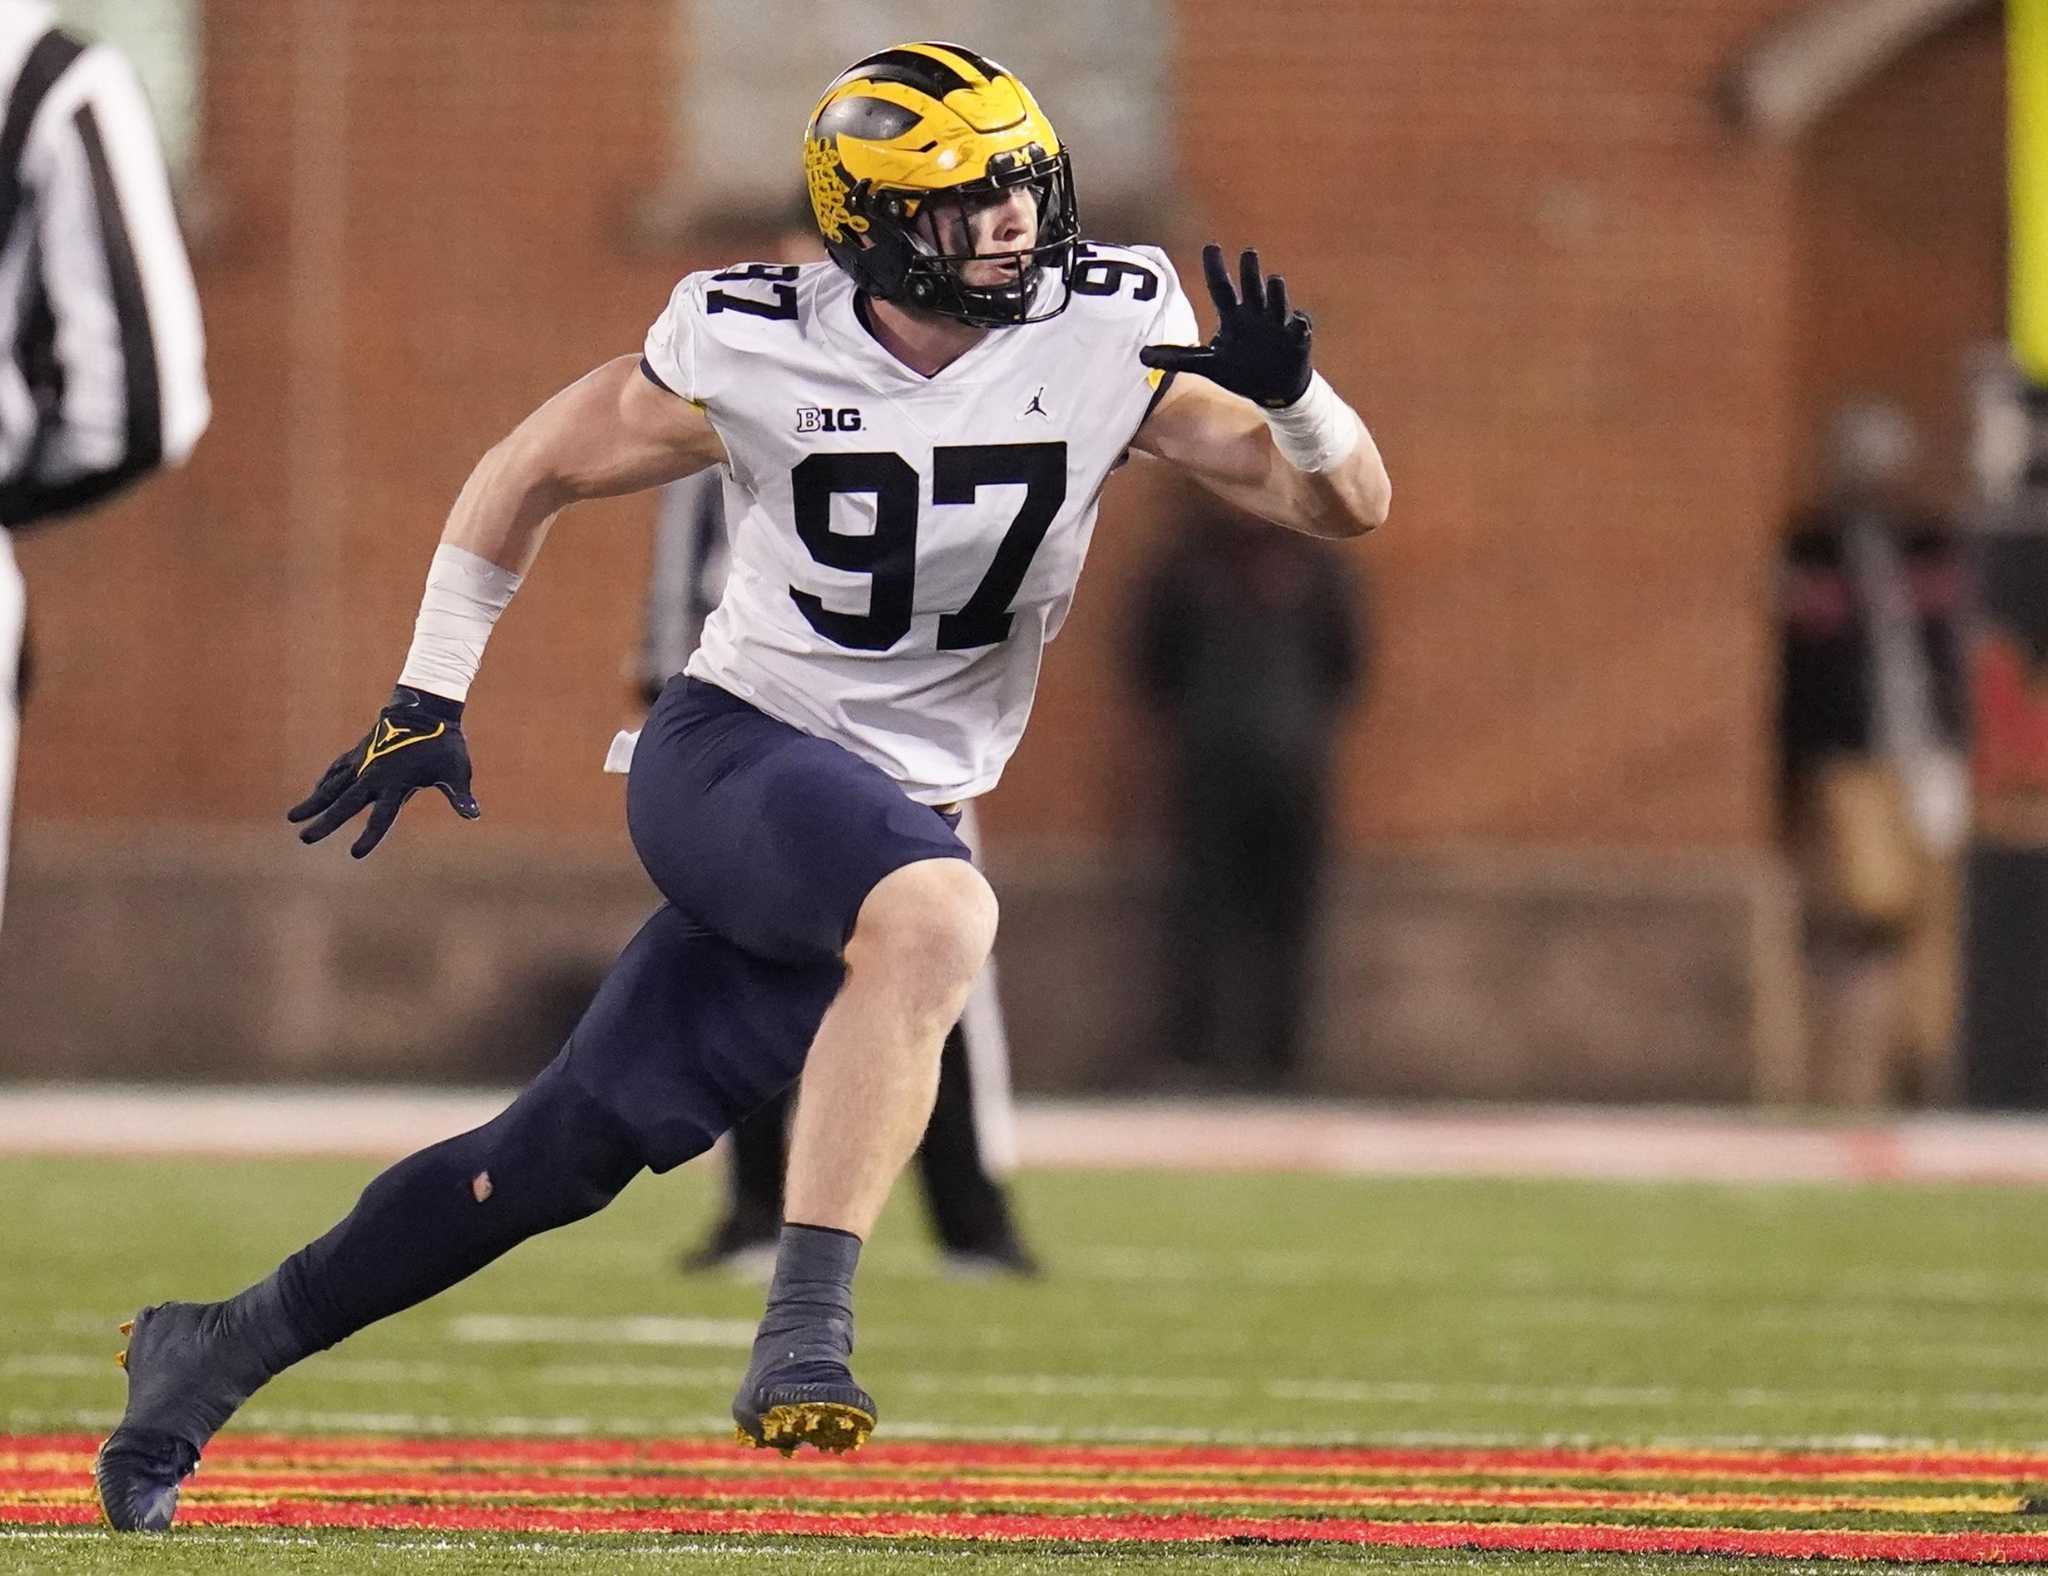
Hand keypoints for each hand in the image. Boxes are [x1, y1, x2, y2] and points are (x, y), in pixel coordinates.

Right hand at [287, 686, 479, 857]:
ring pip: (332, 787)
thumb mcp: (456, 770)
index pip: (381, 818)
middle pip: (345, 804)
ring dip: (313, 802)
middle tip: (304, 839)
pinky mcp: (359, 753)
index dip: (369, 837)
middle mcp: (374, 775)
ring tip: (292, 819)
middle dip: (325, 823)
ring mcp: (364, 762)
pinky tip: (314, 793)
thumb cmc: (445, 742)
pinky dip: (325, 782)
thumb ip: (460, 795)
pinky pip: (337, 770)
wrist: (426, 706)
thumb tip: (474, 815)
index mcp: (397, 784)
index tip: (355, 854)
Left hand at [1140, 243, 1312, 408]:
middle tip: (1248, 252)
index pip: (1221, 288)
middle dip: (1250, 272)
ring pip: (1277, 304)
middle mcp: (1255, 315)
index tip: (1211, 246)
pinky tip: (1301, 323)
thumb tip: (1141, 356)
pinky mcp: (1297, 340)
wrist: (1273, 388)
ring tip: (1275, 279)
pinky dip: (1301, 325)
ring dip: (1277, 293)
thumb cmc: (1240, 369)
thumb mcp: (1208, 365)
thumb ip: (1178, 357)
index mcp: (1233, 317)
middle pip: (1251, 289)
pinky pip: (1301, 328)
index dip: (1215, 269)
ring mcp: (1278, 325)